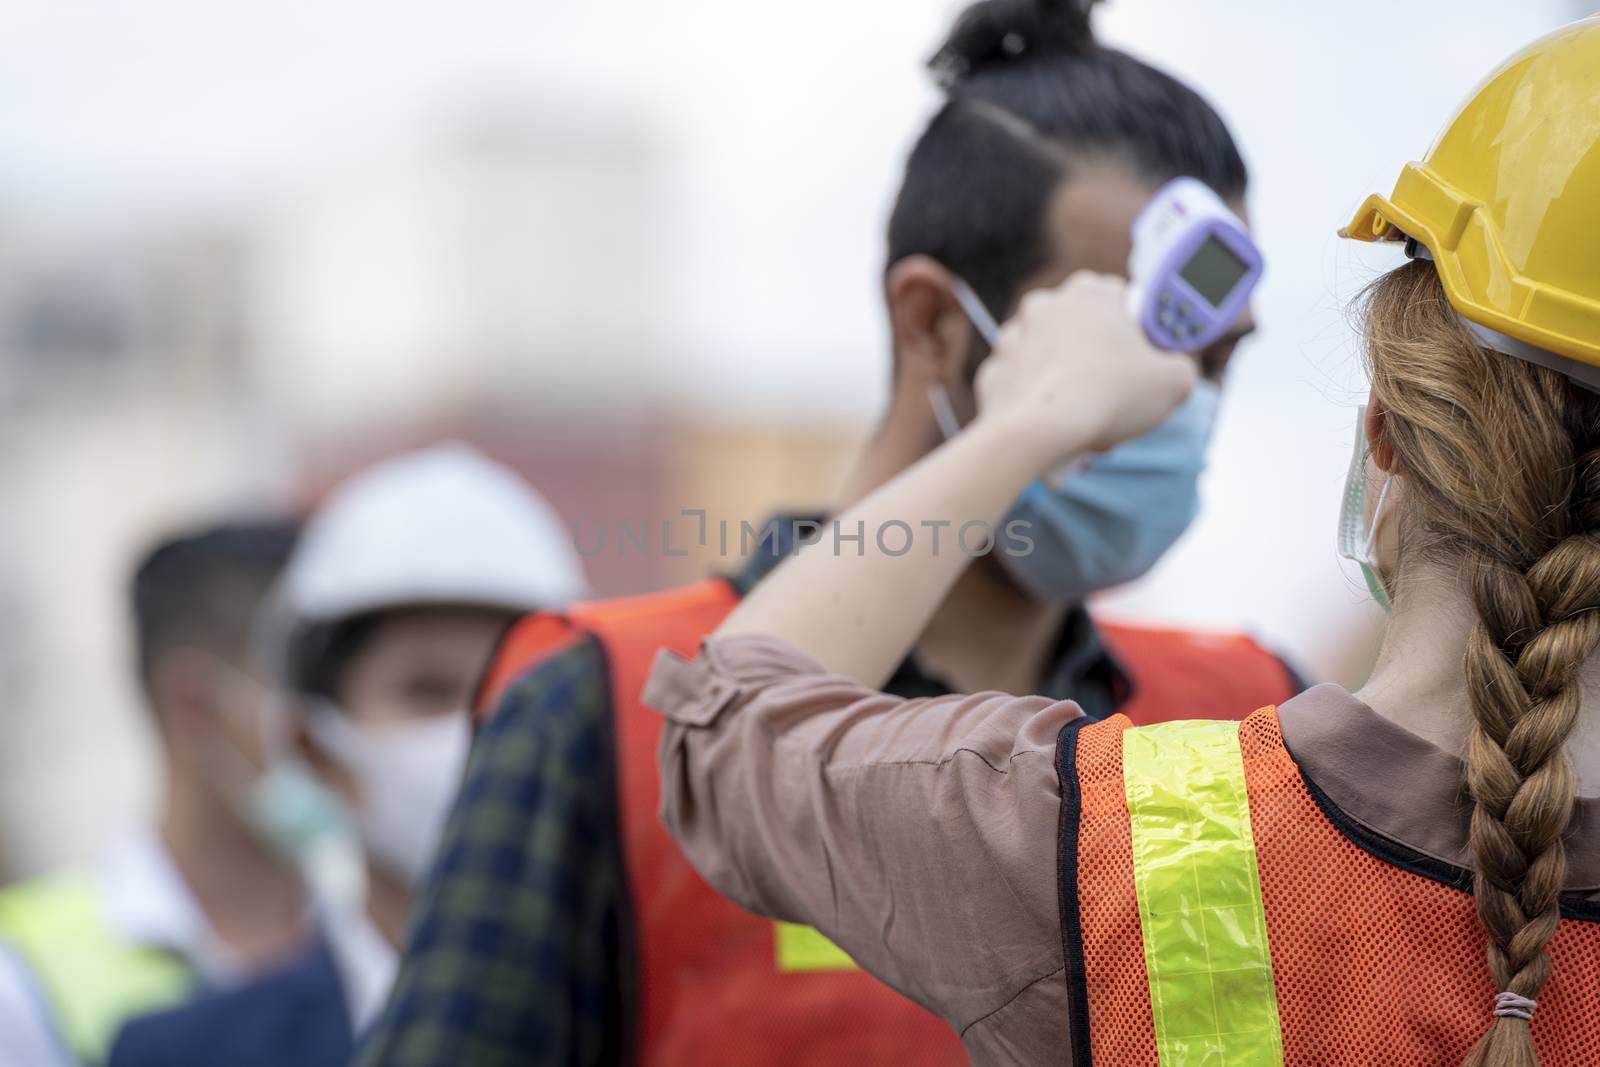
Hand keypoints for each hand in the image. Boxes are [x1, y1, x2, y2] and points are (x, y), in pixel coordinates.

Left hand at [973, 271, 1196, 473]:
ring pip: (1052, 361)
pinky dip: (1038, 404)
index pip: (1122, 299)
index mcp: (1091, 293)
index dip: (1138, 332)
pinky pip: (1024, 387)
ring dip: (1070, 385)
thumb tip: (1177, 370)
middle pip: (1085, 334)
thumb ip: (1182, 365)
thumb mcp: (1176, 381)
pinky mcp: (993, 372)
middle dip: (1102, 365)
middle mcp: (1046, 305)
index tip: (1145, 360)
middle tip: (1118, 398)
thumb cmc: (1108, 397)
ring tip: (1088, 422)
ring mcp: (1013, 337)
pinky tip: (1054, 427)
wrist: (1040, 432)